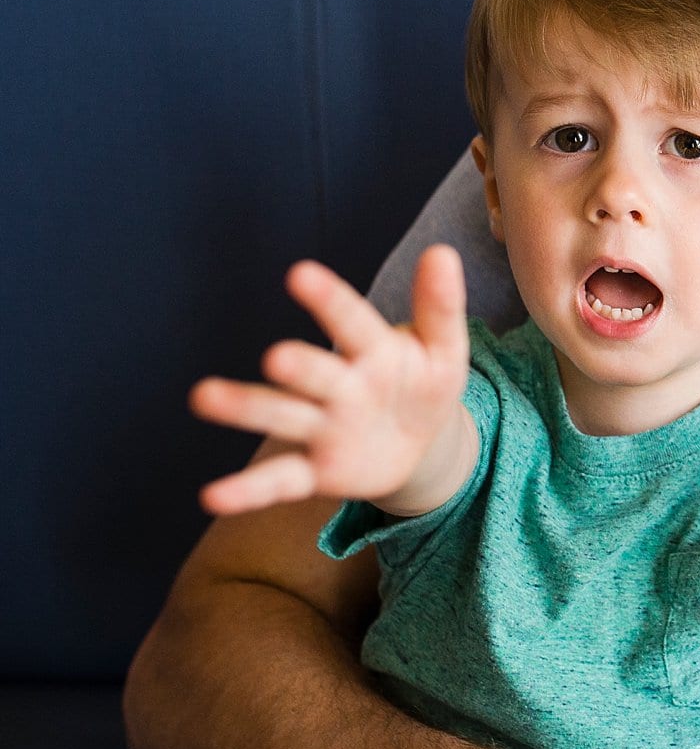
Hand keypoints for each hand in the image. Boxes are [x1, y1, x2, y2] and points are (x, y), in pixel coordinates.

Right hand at [190, 244, 471, 513]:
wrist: (420, 444)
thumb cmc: (425, 384)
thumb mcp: (445, 350)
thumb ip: (441, 306)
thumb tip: (442, 251)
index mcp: (373, 351)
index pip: (352, 321)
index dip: (329, 300)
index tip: (301, 274)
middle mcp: (338, 385)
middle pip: (315, 374)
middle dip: (300, 367)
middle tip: (279, 358)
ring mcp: (321, 427)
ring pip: (282, 415)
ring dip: (246, 408)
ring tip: (204, 397)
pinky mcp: (315, 472)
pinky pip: (278, 481)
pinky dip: (247, 491)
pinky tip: (212, 496)